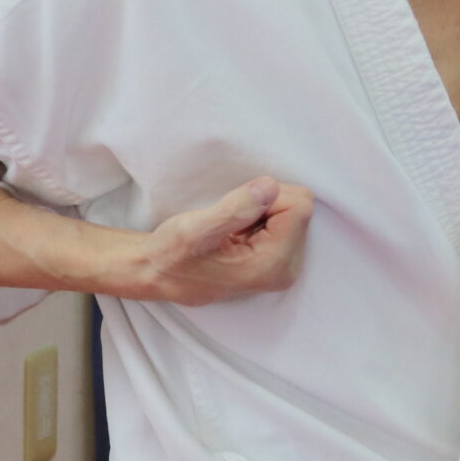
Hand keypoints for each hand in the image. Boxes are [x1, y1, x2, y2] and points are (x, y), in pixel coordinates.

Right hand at [130, 177, 314, 304]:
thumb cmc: (171, 255)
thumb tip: (271, 187)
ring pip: (293, 212)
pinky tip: (237, 232)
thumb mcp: (193, 230)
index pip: (299, 207)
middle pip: (300, 208)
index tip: (236, 209)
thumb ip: (234, 210)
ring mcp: (285, 267)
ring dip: (262, 209)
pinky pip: (285, 221)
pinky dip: (262, 217)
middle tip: (232, 219)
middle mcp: (287, 269)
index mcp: (272, 265)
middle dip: (267, 203)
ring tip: (232, 227)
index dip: (266, 196)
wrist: (159, 273)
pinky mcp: (279, 260)